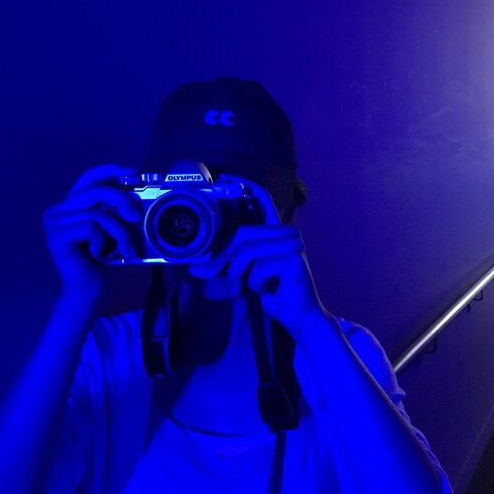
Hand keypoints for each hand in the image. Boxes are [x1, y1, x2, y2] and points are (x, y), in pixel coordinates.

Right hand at [42, 163, 141, 304]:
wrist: (89, 292)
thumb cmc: (103, 262)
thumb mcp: (113, 230)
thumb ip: (117, 211)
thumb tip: (137, 195)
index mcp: (71, 206)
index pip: (88, 178)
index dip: (109, 171)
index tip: (131, 172)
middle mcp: (58, 210)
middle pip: (96, 190)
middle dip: (122, 201)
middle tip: (137, 217)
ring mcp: (54, 222)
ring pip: (98, 213)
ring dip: (119, 232)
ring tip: (125, 249)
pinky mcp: (56, 235)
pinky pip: (91, 226)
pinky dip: (103, 241)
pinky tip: (98, 254)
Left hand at [188, 176, 325, 330]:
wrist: (298, 317)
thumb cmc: (273, 292)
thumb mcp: (245, 274)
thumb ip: (226, 264)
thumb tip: (195, 267)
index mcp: (276, 232)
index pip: (262, 200)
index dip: (245, 186)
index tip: (227, 176)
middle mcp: (287, 234)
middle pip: (243, 233)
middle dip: (221, 256)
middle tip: (207, 273)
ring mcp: (293, 245)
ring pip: (248, 250)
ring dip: (237, 273)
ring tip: (242, 287)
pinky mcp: (294, 260)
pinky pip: (258, 266)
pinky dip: (254, 282)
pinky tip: (265, 289)